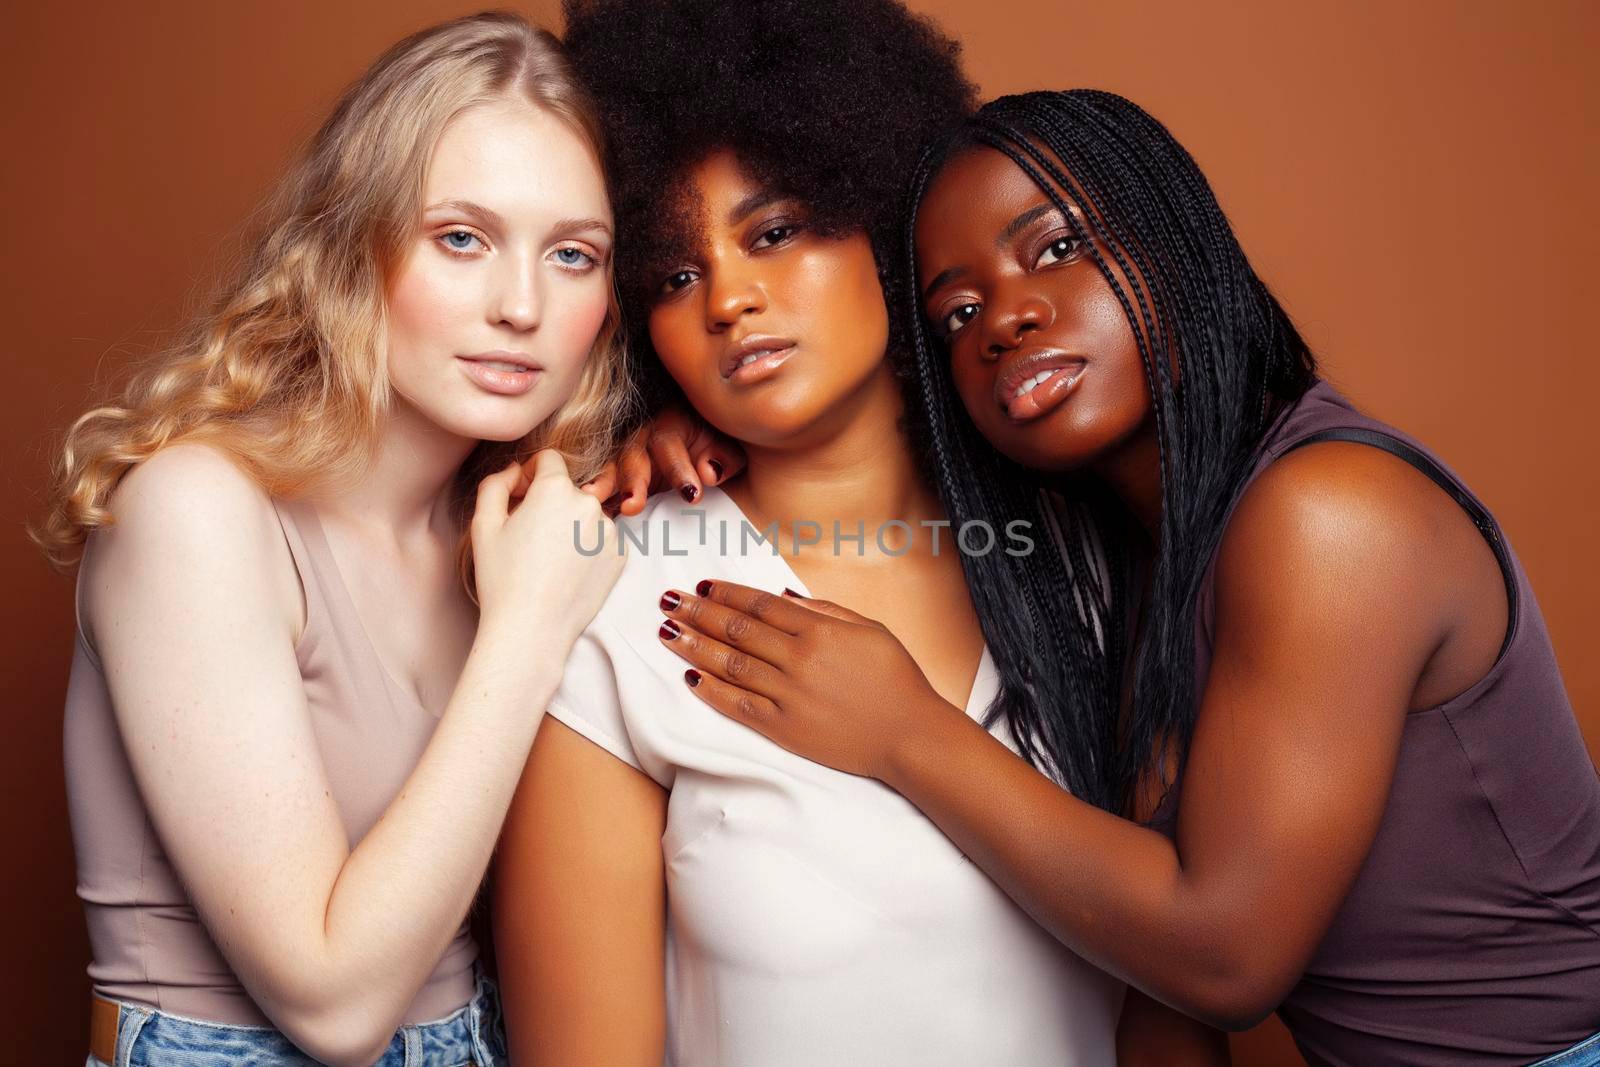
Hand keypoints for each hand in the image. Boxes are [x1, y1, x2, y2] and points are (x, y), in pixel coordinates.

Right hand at [471, 449, 623, 646]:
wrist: (532, 630)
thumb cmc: (502, 579)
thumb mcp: (483, 524)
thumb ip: (496, 484)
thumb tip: (515, 470)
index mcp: (555, 488)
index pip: (549, 460)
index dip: (531, 475)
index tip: (522, 498)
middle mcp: (589, 503)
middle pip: (568, 489)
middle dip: (551, 504)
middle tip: (531, 539)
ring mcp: (610, 530)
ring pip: (587, 516)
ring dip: (572, 527)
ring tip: (550, 561)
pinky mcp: (622, 556)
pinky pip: (603, 540)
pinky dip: (589, 549)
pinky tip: (569, 572)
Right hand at [600, 407, 746, 514]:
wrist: (694, 441)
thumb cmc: (711, 443)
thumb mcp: (725, 445)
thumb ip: (723, 457)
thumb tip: (709, 474)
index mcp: (669, 424)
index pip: (670, 445)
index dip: (679, 470)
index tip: (692, 496)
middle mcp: (639, 437)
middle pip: (631, 456)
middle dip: (631, 481)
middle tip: (631, 506)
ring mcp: (621, 457)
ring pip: (608, 468)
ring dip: (602, 486)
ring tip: (593, 500)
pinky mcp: (612, 478)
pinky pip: (601, 488)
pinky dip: (596, 501)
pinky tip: (588, 516)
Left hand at [653, 579, 957, 779]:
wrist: (910, 736)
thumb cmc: (896, 679)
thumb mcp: (869, 629)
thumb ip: (824, 610)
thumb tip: (780, 594)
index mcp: (819, 630)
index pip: (759, 605)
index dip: (726, 594)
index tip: (701, 586)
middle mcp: (798, 659)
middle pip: (736, 629)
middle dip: (698, 613)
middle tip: (669, 601)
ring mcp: (788, 695)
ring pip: (729, 664)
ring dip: (694, 645)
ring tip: (667, 632)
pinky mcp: (784, 729)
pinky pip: (738, 706)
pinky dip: (710, 690)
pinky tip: (689, 675)